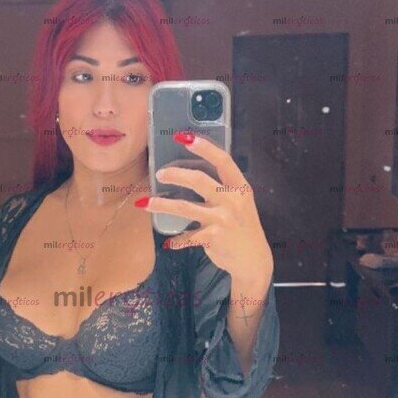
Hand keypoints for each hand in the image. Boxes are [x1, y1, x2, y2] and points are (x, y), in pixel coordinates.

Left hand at [141, 133, 273, 291]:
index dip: (204, 147)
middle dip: (175, 175)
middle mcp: (231, 200)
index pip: (223, 161)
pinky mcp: (212, 238)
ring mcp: (222, 219)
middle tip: (159, 174)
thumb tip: (191, 174)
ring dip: (162, 204)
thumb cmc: (242, 227)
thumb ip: (222, 189)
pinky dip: (176, 240)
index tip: (184, 138)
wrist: (253, 259)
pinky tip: (169, 243)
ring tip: (144, 203)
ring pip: (185, 207)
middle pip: (198, 180)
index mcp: (240, 187)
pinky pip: (187, 236)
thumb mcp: (240, 203)